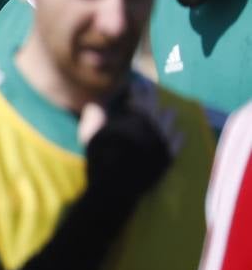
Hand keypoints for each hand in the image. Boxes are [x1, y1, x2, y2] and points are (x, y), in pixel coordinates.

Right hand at [81, 80, 182, 202]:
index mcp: (133, 117)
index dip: (135, 88)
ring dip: (164, 112)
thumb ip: (94, 119)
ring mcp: (162, 139)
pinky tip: (177, 132)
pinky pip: (178, 140)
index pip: (137, 95)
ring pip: (169, 118)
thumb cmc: (101, 160)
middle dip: (150, 94)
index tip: (134, 83)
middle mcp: (151, 124)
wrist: (116, 187)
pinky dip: (177, 133)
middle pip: (154, 103)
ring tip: (164, 110)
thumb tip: (96, 105)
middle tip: (148, 88)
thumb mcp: (90, 137)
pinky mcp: (168, 155)